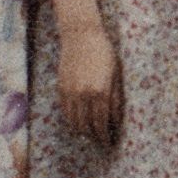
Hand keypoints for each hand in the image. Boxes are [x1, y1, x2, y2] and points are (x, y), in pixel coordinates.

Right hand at [57, 14, 124, 144]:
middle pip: (87, 125)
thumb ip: (116, 98)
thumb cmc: (104, 52)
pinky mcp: (61, 88)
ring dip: (82, 131)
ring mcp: (70, 92)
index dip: (105, 135)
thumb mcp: (116, 74)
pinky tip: (79, 122)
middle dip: (94, 137)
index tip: (110, 142)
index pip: (101, 122)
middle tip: (101, 141)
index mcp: (100, 91)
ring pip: (74, 121)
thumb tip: (117, 119)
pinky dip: (72, 120)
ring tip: (90, 134)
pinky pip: (65, 112)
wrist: (81, 35)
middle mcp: (83, 94)